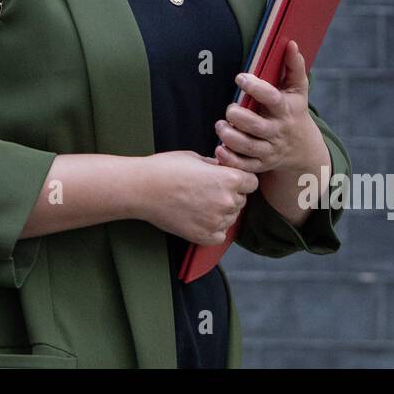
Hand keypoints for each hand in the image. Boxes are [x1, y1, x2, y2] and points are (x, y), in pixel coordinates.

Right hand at [138, 150, 259, 246]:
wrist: (142, 189)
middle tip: (208, 191)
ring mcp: (217, 221)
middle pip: (242, 200)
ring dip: (222, 212)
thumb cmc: (165, 169)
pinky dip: (213, 229)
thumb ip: (215, 166)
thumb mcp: (195, 157)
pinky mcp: (204, 236)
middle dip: (230, 195)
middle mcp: (228, 201)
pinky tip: (198, 218)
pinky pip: (220, 235)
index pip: (252, 182)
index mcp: (230, 179)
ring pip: (231, 218)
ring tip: (199, 203)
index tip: (229, 179)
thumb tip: (222, 169)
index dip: (241, 180)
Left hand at [214, 40, 323, 174]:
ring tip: (220, 126)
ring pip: (248, 147)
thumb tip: (291, 44)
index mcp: (286, 110)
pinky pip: (243, 165)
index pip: (272, 98)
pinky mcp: (260, 163)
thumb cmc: (295, 111)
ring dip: (230, 137)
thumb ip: (294, 67)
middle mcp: (277, 131)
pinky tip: (219, 148)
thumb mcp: (299, 90)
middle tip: (229, 108)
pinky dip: (230, 159)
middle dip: (239, 117)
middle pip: (257, 126)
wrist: (303, 149)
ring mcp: (269, 149)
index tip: (241, 77)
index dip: (256, 87)